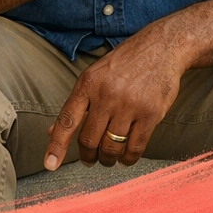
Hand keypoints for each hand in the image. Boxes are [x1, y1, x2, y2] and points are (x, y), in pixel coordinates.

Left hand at [44, 27, 185, 171]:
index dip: (56, 145)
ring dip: (108, 159)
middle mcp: (107, 94)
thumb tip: (52, 132)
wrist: (162, 47)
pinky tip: (126, 157)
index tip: (50, 164)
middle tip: (91, 158)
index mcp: (88, 83)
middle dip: (88, 156)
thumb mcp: (95, 75)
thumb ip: (77, 104)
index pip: (67, 120)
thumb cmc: (126, 62)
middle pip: (89, 140)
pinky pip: (135, 147)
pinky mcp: (150, 113)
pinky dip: (128, 159)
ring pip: (111, 147)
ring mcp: (130, 104)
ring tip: (109, 157)